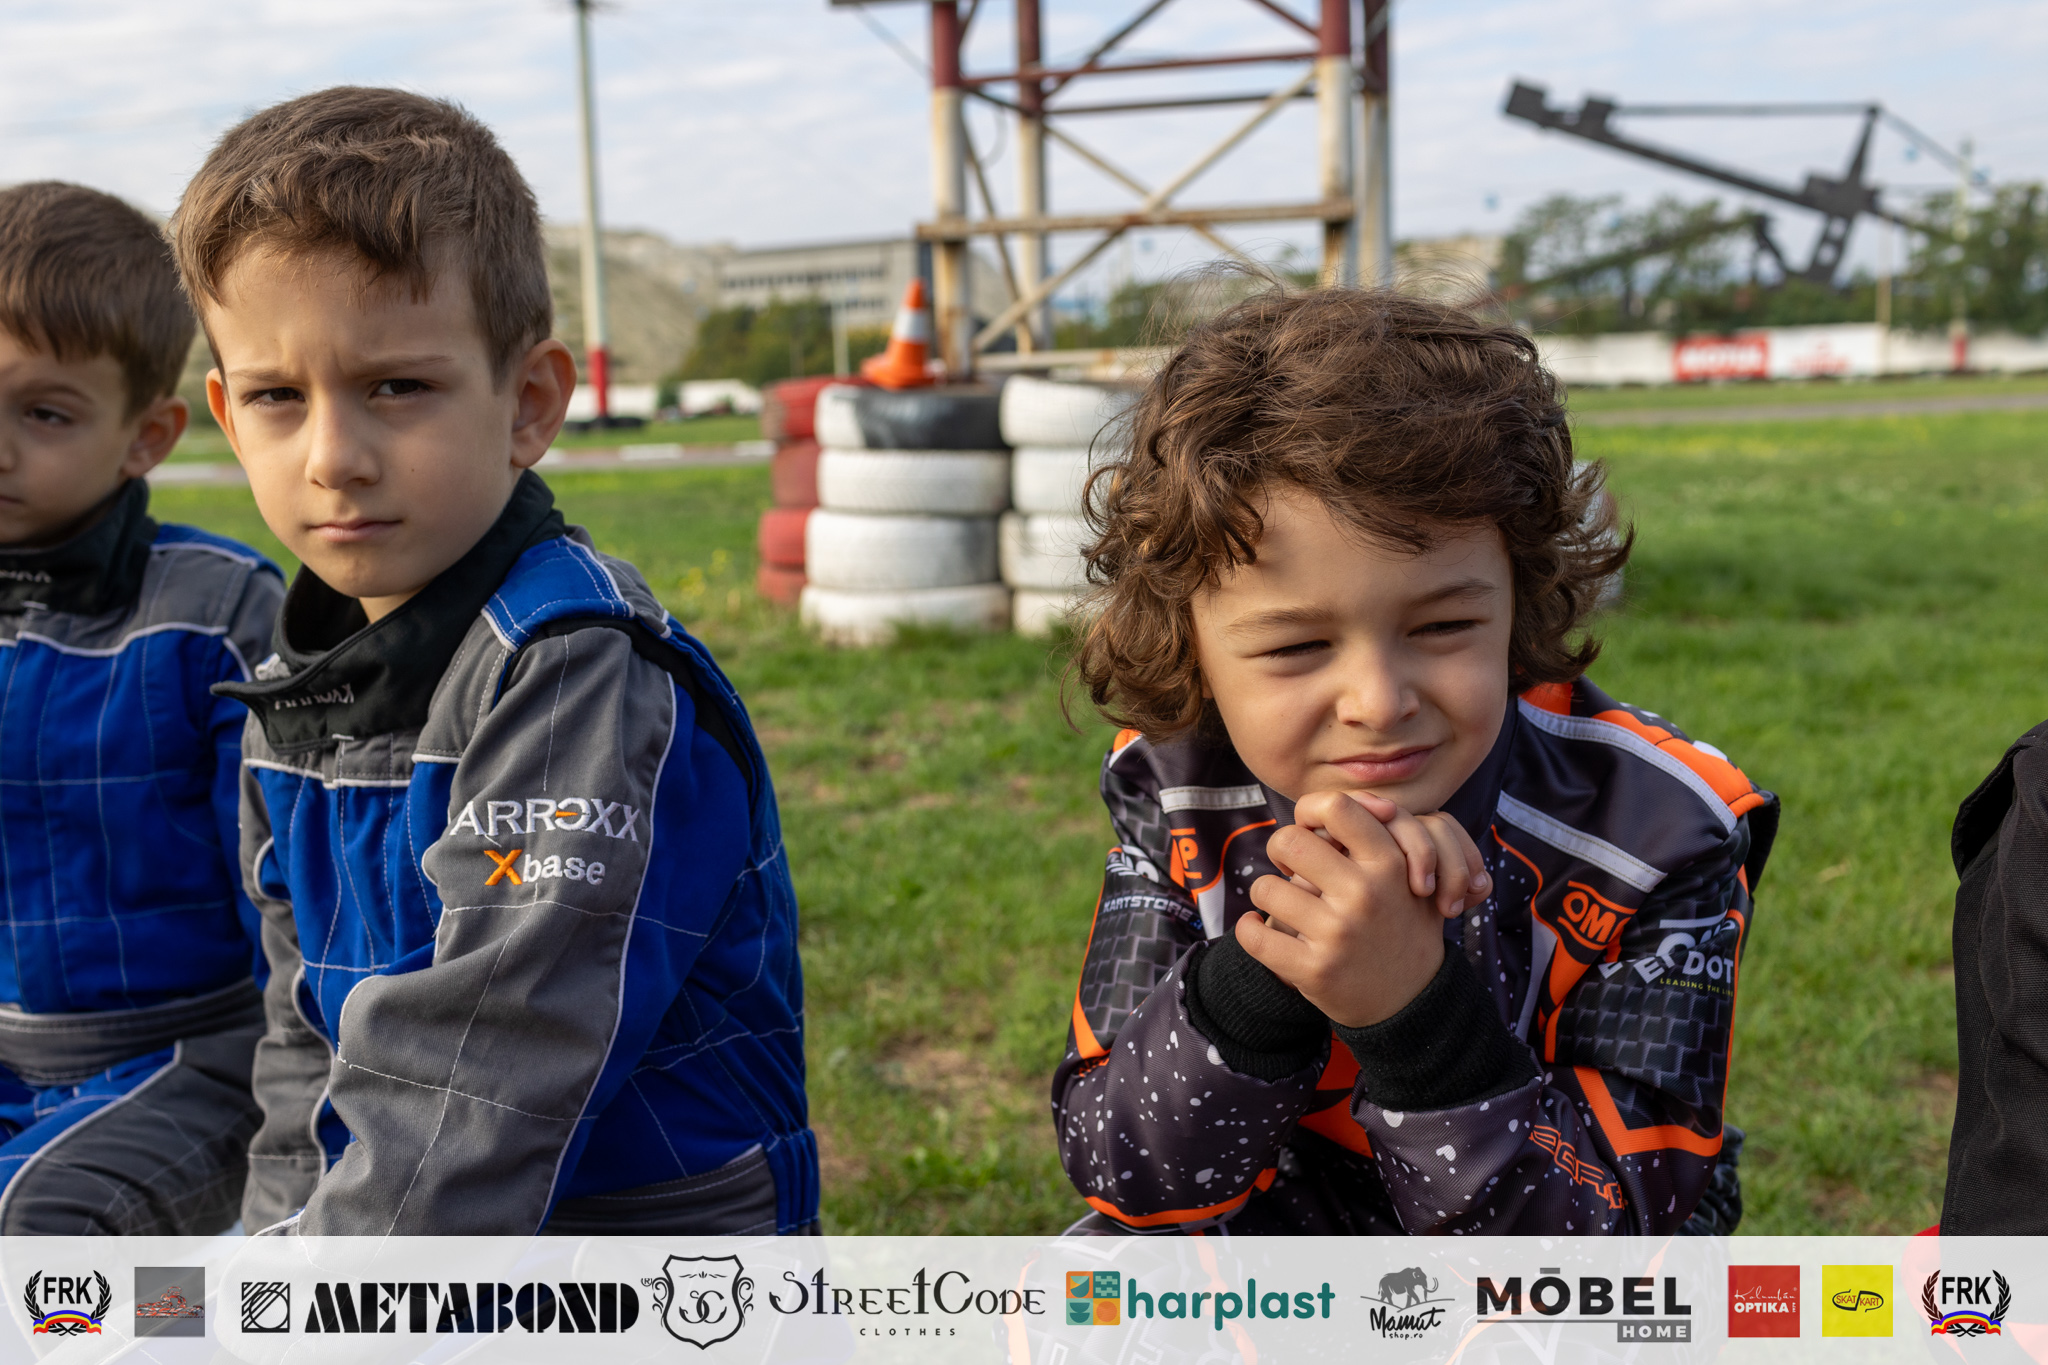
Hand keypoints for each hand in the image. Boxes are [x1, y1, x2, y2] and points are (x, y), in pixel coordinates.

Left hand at [1236, 791, 1489, 1028]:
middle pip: (1289, 841)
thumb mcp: (1409, 875)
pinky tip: (1258, 928)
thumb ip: (1377, 834)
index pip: (1335, 806)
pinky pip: (1254, 936)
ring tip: (1285, 904)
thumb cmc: (1400, 926)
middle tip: (1288, 866)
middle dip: (1280, 850)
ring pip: (1266, 888)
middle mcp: (1364, 894)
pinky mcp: (1315, 970)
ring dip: (1267, 894)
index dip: (1309, 811)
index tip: (1308, 829)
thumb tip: (1322, 805)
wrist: (1412, 1001)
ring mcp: (1338, 933)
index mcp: (1389, 864)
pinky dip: (1249, 929)